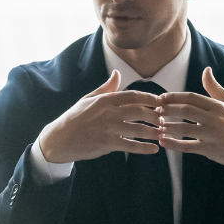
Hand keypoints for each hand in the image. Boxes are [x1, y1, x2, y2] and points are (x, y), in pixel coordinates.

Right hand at [34, 69, 164, 163]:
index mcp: (105, 100)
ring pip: (138, 129)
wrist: (60, 138)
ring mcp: (109, 129)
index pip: (133, 96)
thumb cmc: (75, 117)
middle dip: (155, 115)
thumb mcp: (89, 99)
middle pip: (139, 111)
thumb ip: (106, 88)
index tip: (161, 102)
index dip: (150, 99)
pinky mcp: (107, 144)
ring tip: (162, 133)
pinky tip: (154, 149)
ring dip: (153, 131)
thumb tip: (117, 73)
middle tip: (163, 119)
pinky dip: (144, 148)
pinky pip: (130, 145)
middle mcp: (109, 113)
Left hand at [154, 67, 223, 170]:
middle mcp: (214, 119)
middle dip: (168, 110)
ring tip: (157, 126)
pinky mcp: (210, 150)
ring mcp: (212, 135)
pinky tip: (163, 142)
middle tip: (156, 110)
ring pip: (184, 129)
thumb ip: (215, 88)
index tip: (161, 98)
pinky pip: (188, 146)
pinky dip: (174, 144)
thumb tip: (206, 70)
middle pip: (186, 111)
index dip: (174, 97)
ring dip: (168, 127)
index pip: (192, 98)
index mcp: (218, 106)